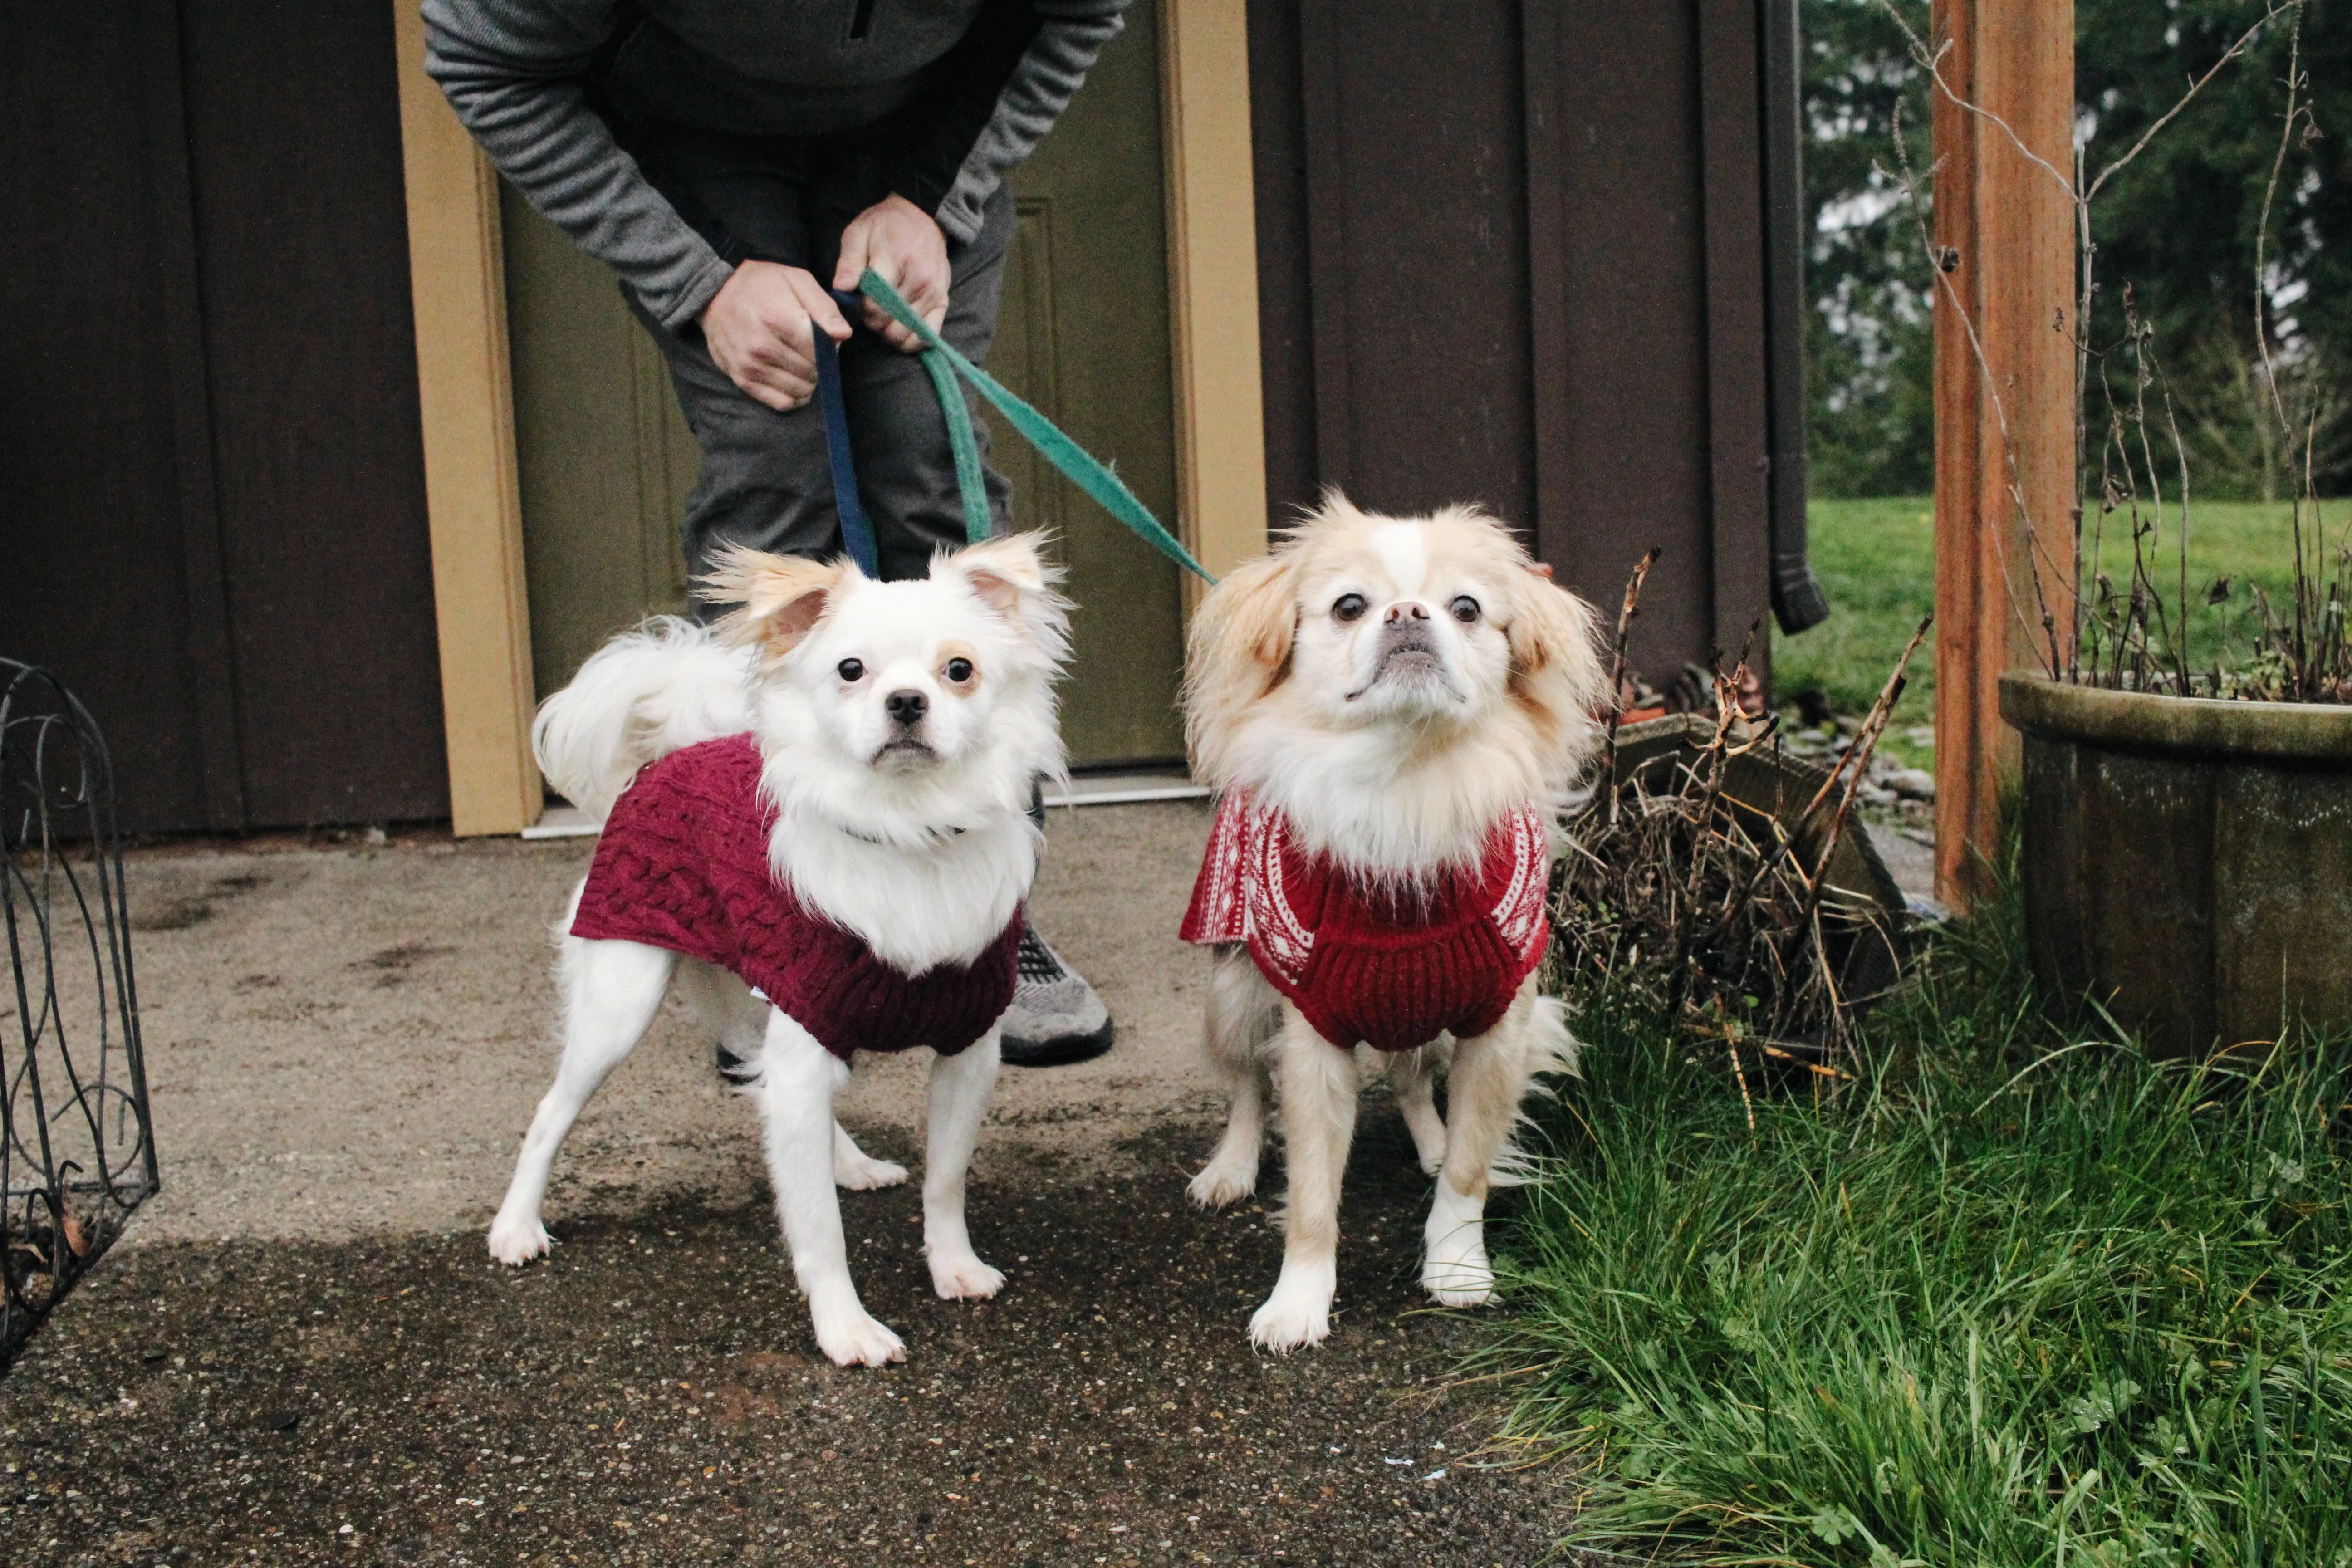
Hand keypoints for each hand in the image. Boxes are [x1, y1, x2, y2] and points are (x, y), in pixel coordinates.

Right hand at [699, 261, 852, 411]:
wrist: (715, 294)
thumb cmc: (761, 284)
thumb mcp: (797, 280)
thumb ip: (824, 307)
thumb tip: (843, 335)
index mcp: (778, 319)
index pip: (820, 351)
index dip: (830, 347)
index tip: (825, 337)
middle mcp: (762, 347)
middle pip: (812, 372)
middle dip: (820, 364)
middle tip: (812, 349)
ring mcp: (750, 366)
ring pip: (799, 390)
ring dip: (808, 381)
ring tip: (802, 362)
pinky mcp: (742, 380)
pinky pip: (780, 403)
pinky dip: (793, 396)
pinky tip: (794, 381)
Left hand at [834, 194, 948, 352]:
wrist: (922, 217)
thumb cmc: (885, 226)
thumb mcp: (858, 233)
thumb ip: (849, 261)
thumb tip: (841, 288)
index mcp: (895, 260)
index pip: (873, 304)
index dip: (859, 309)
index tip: (857, 300)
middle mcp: (919, 280)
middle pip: (888, 321)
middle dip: (872, 321)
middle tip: (868, 307)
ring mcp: (933, 293)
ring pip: (905, 332)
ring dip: (888, 331)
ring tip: (883, 315)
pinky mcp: (943, 302)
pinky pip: (926, 336)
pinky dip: (910, 340)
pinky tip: (899, 328)